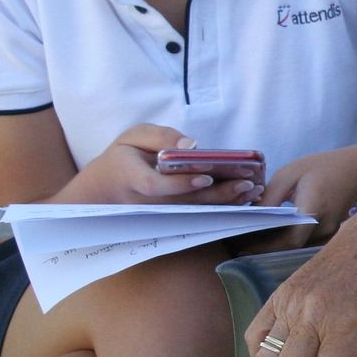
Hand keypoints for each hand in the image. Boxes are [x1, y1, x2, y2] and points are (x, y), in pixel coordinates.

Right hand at [70, 124, 262, 204]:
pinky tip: (245, 199)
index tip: (205, 177)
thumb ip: (160, 136)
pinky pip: (198, 215)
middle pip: (184, 203)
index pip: (155, 186)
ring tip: (252, 191)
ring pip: (195, 213)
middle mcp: (146, 203)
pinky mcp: (170, 220)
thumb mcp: (133, 136)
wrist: (104, 192)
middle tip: (247, 184)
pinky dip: (222, 208)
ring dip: (226, 204)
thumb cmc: (122, 158)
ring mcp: (159, 215)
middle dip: (218, 195)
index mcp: (131, 177)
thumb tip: (192, 144)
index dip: (180, 184)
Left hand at [234, 146, 356, 253]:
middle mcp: (324, 228)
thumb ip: (271, 196)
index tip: (242, 244)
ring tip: (250, 238)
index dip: (265, 246)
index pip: (289, 239)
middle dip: (264, 247)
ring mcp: (329, 235)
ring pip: (297, 247)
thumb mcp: (292, 173)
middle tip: (239, 243)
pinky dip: (287, 240)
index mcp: (314, 209)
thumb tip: (251, 216)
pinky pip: (304, 243)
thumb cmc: (324, 167)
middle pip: (290, 247)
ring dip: (275, 244)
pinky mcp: (329, 236)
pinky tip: (271, 234)